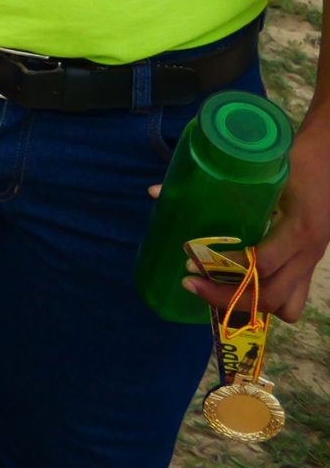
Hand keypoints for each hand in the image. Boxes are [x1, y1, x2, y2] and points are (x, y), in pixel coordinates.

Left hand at [183, 123, 329, 320]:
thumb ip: (213, 182)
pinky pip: (293, 299)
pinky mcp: (309, 265)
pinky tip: (240, 286)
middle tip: (190, 284)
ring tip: (214, 291)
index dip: (226, 267)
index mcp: (298, 230)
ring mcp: (311, 263)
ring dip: (248, 305)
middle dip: (226, 297)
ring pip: (285, 305)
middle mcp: (308, 254)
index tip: (192, 261)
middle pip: (270, 295)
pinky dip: (267, 301)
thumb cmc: (295, 162)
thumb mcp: (261, 169)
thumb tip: (156, 193)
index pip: (263, 263)